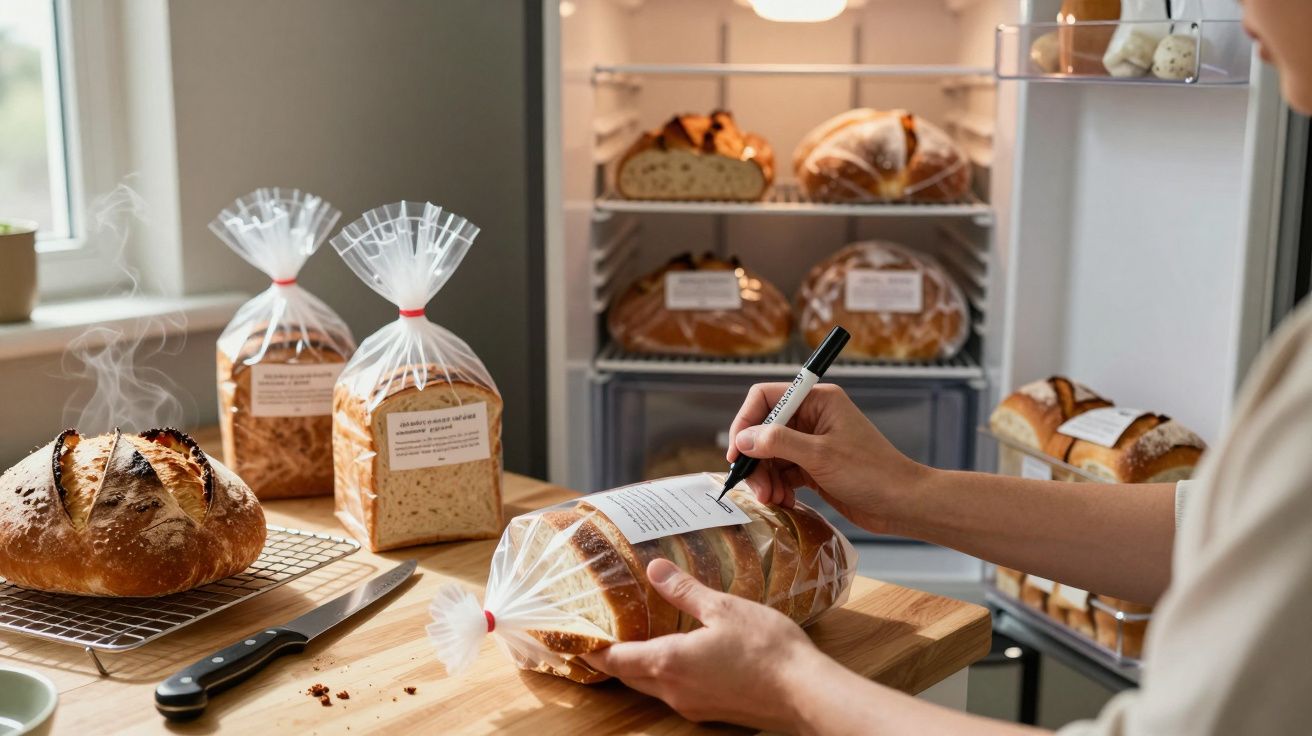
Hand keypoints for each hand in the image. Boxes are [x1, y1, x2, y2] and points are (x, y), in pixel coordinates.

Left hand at [582, 559, 823, 730]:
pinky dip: (664, 675)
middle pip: (628, 677)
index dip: (593, 651)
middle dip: (612, 660)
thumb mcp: (723, 608)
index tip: (576, 640)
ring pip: (651, 687)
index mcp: (668, 662)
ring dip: (639, 668)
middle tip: (600, 637)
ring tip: (636, 642)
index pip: (615, 660)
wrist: (805, 694)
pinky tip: (679, 657)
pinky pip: (675, 693)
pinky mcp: (711, 712)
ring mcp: (692, 706)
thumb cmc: (767, 649)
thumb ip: (685, 591)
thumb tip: (654, 569)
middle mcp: (673, 690)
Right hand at [726, 382, 926, 534]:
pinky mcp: (814, 466)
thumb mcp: (820, 456)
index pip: (766, 398)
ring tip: (773, 499)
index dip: (746, 422)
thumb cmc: (872, 473)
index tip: (737, 451)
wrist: (902, 504)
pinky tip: (784, 501)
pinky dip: (778, 486)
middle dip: (756, 459)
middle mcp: (812, 417)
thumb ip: (778, 443)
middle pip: (764, 430)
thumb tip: (744, 440)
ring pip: (770, 455)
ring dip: (765, 477)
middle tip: (756, 488)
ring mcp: (812, 443)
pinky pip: (783, 472)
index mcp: (817, 400)